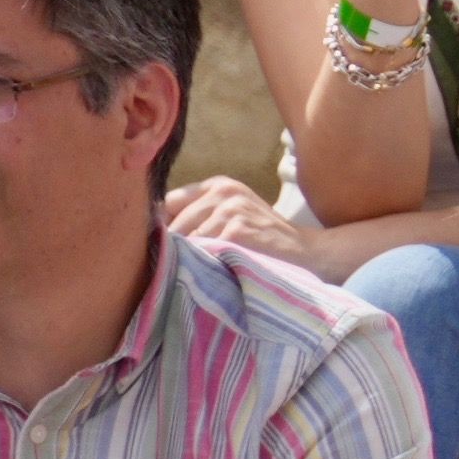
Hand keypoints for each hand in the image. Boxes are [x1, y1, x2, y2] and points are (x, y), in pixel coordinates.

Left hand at [164, 174, 328, 273]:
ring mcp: (231, 209)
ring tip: (203, 273)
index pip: (167, 204)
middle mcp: (223, 192)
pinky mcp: (236, 230)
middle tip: (185, 268)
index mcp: (218, 185)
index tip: (172, 251)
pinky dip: (202, 267)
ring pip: (183, 240)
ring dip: (187, 260)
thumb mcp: (233, 217)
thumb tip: (148, 234)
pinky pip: (199, 252)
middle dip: (174, 248)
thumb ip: (197, 217)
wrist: (309, 254)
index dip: (165, 230)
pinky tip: (215, 274)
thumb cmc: (265, 241)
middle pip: (171, 224)